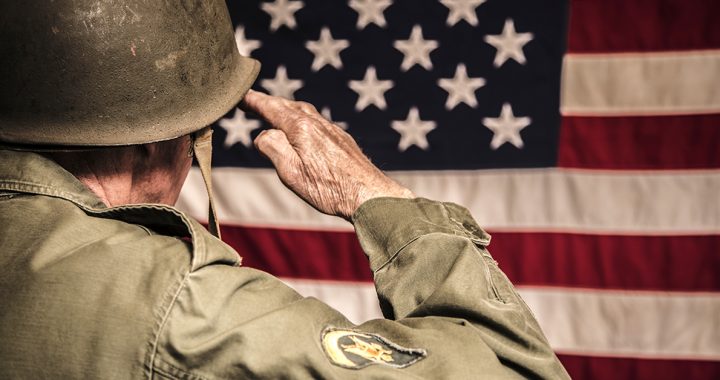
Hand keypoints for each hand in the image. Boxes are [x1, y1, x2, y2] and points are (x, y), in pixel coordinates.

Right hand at [240, 90, 414, 219]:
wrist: (369, 195)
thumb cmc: (329, 188)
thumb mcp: (290, 171)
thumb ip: (272, 147)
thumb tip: (263, 133)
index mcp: (301, 127)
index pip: (271, 108)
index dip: (254, 101)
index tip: (241, 95)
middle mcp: (318, 123)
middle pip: (288, 106)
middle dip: (269, 103)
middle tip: (253, 102)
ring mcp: (332, 130)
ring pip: (305, 112)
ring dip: (287, 110)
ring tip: (275, 114)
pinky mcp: (342, 140)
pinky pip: (317, 122)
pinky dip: (303, 120)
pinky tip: (303, 131)